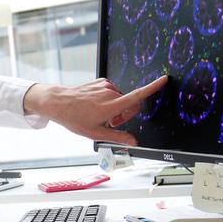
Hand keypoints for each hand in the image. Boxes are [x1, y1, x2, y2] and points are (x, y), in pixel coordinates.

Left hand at [23, 75, 167, 145]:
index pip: (137, 95)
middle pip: (131, 103)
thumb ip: (117, 137)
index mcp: (111, 106)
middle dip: (126, 114)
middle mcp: (110, 93)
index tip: (164, 79)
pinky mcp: (101, 81)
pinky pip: (112, 91)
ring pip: (121, 98)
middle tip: (112, 123)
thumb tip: (133, 142)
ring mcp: (105, 85)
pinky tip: (96, 105)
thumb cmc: (74, 118)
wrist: (58, 103)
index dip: (152, 87)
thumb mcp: (95, 133)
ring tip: (101, 114)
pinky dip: (109, 99)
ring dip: (116, 107)